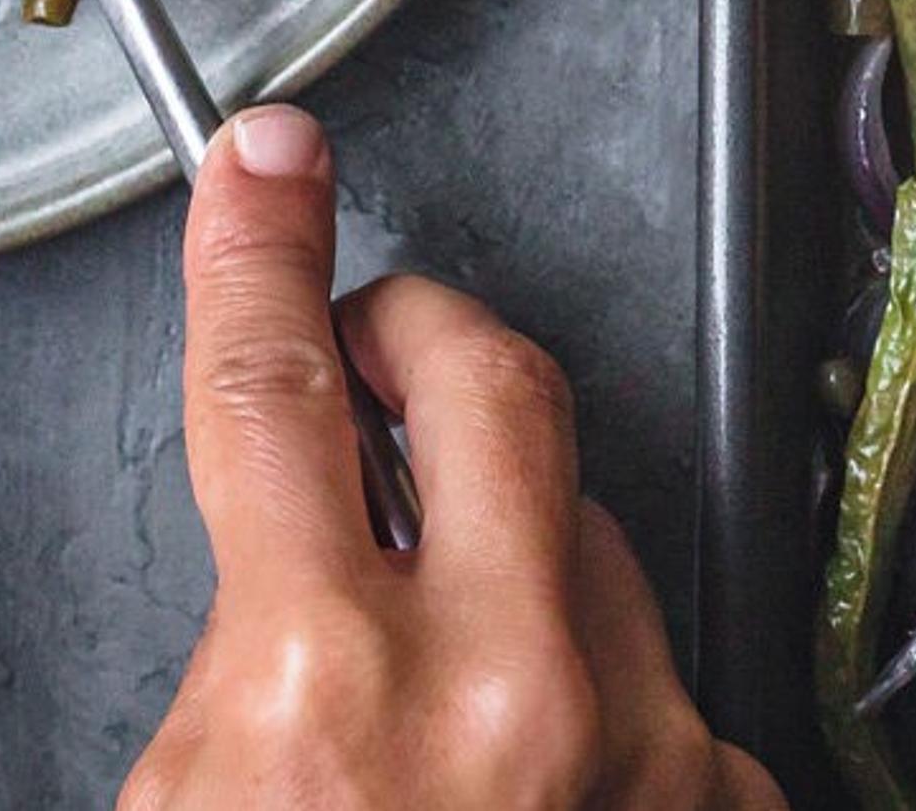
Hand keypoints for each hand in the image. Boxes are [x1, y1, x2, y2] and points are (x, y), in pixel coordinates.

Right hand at [124, 106, 784, 810]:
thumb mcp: (191, 801)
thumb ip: (244, 641)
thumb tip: (293, 534)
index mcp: (329, 684)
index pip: (280, 388)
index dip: (262, 249)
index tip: (268, 169)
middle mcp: (505, 687)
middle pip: (490, 376)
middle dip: (423, 333)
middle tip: (382, 351)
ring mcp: (639, 735)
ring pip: (587, 533)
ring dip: (516, 565)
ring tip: (455, 680)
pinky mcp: (723, 788)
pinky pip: (655, 668)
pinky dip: (594, 695)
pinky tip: (544, 772)